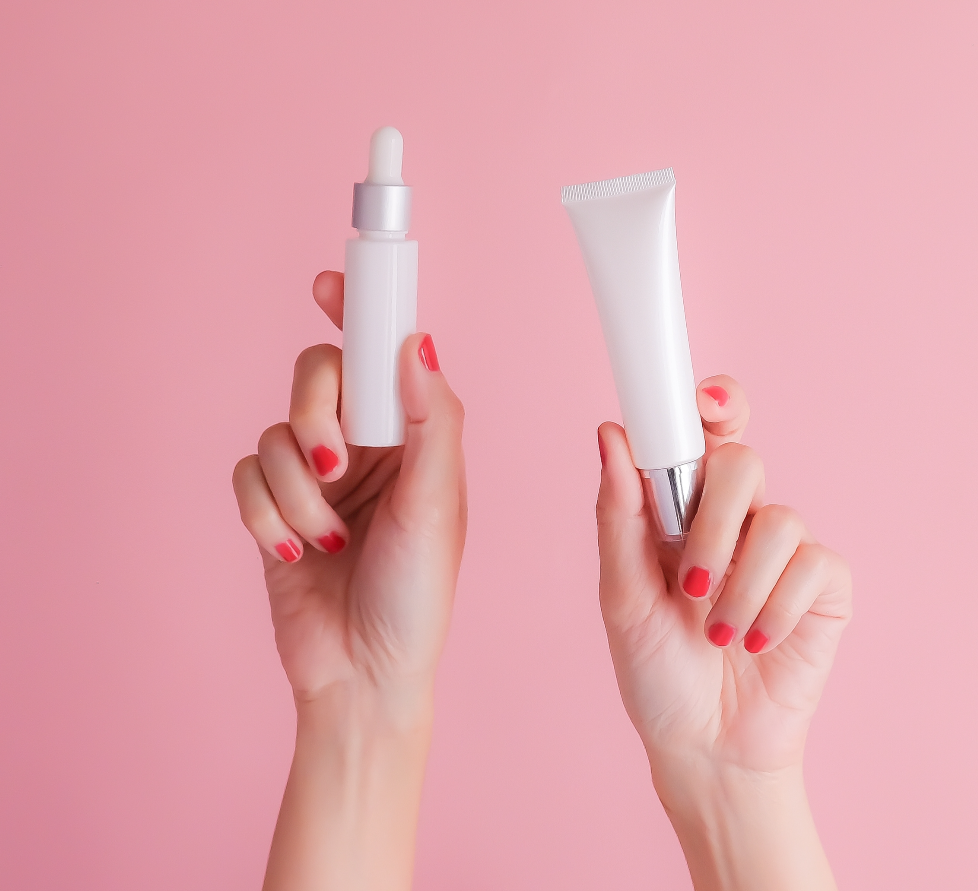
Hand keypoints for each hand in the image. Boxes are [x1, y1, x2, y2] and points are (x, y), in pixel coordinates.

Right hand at [232, 271, 464, 890]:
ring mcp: (314, 477)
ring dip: (294, 493)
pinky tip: (297, 553)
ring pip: (272, 432)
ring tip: (327, 540)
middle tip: (334, 462)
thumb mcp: (439, 505)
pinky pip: (243, 476)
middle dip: (314, 416)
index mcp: (412, 436)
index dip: (355, 311)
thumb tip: (417, 341)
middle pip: (314, 378)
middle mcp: (364, 446)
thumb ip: (431, 420)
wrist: (364, 673)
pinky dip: (265, 516)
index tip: (328, 283)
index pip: (380, 354)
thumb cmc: (418, 595)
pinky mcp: (271, 508)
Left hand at [596, 376, 850, 890]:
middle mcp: (737, 520)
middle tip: (692, 580)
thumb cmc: (656, 672)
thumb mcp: (623, 597)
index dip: (714, 404)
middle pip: (744, 461)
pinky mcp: (822, 587)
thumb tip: (610, 434)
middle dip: (716, 523)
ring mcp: (783, 551)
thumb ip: (619, 515)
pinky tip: (757, 644)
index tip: (707, 400)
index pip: (705, 434)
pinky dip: (777, 610)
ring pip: (780, 519)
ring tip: (717, 636)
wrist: (705, 747)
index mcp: (683, 510)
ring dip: (741, 588)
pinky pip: (813, 565)